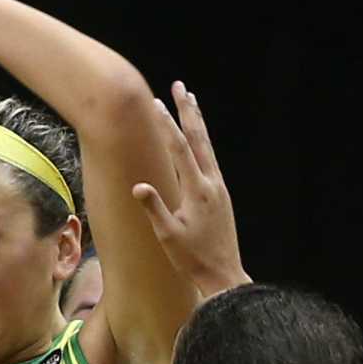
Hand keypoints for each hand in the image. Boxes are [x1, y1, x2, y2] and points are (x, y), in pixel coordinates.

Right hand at [132, 82, 249, 298]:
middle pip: (198, 139)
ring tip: (191, 102)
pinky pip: (210, 161)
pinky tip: (198, 141)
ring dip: (198, 123)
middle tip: (180, 87)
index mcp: (197, 191)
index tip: (155, 104)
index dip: (166, 126)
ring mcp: (219, 189)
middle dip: (188, 111)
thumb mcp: (168, 236)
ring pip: (207, 147)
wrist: (224, 276)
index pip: (178, 150)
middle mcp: (212, 184)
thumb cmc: (192, 259)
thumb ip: (154, 208)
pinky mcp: (221, 196)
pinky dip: (202, 143)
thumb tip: (138, 186)